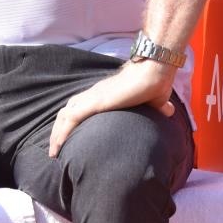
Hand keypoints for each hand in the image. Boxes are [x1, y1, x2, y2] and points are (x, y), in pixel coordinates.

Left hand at [47, 61, 176, 158]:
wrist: (154, 70)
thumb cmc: (154, 82)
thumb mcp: (154, 100)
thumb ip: (157, 107)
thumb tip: (169, 111)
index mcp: (102, 95)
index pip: (78, 108)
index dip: (70, 124)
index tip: (67, 140)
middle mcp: (93, 95)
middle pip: (65, 113)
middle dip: (58, 131)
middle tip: (55, 150)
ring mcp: (92, 98)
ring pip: (64, 116)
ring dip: (56, 134)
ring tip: (54, 152)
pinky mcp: (95, 102)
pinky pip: (71, 118)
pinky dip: (62, 132)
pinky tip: (59, 145)